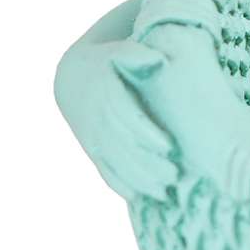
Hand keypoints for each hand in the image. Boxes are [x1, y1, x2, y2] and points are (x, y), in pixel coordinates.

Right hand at [54, 0, 176, 203]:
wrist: (73, 76)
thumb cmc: (109, 60)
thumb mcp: (119, 51)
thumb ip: (138, 55)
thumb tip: (158, 60)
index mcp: (105, 94)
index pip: (125, 119)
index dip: (145, 135)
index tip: (169, 147)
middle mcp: (95, 119)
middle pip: (122, 147)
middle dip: (146, 164)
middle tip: (175, 178)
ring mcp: (91, 137)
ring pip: (114, 163)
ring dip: (138, 179)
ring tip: (166, 193)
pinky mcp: (91, 149)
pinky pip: (104, 170)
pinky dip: (120, 184)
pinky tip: (140, 198)